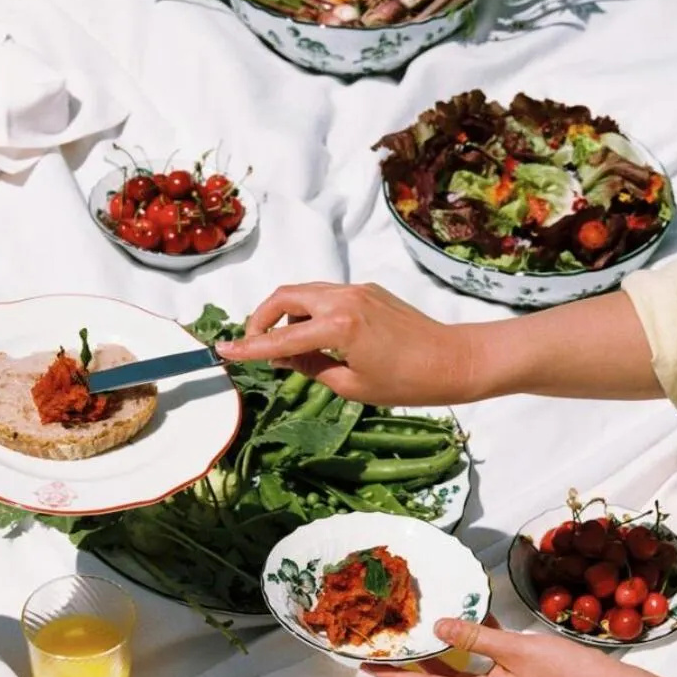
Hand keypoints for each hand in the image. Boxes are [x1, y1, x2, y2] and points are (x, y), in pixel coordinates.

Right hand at [217, 282, 475, 406]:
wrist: (453, 360)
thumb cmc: (406, 383)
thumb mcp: (352, 386)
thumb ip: (312, 368)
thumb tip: (284, 358)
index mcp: (339, 327)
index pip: (281, 339)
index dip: (248, 347)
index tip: (223, 350)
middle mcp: (344, 299)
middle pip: (285, 297)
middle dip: (262, 318)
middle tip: (254, 344)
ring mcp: (357, 290)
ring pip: (304, 292)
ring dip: (285, 313)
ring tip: (282, 343)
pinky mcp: (368, 291)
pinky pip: (326, 295)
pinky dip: (308, 310)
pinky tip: (313, 335)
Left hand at [368, 615, 613, 676]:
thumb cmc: (563, 671)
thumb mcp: (515, 649)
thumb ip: (475, 637)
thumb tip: (438, 628)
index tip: (368, 667)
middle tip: (381, 662)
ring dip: (431, 666)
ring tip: (410, 644)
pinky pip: (476, 668)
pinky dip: (462, 652)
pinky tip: (459, 625)